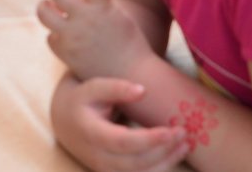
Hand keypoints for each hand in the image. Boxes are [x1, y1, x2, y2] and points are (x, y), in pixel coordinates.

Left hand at [39, 0, 152, 80]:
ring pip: (45, 13)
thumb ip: (97, 1)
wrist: (130, 76)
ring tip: (47, 4)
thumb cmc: (127, 41)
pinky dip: (55, 34)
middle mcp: (86, 20)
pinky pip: (51, 37)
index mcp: (104, 7)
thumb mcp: (117, 15)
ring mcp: (73, 37)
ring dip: (44, 6)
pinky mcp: (66, 54)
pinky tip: (61, 33)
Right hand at [51, 76, 189, 171]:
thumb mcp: (92, 87)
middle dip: (162, 151)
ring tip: (185, 144)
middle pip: (134, 163)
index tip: (171, 130)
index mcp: (91, 133)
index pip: (122, 142)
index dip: (148, 140)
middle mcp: (97, 157)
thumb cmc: (83, 100)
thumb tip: (142, 90)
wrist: (65, 122)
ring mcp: (105, 169)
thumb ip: (116, 87)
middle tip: (183, 132)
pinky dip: (159, 169)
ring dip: (165, 163)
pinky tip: (176, 154)